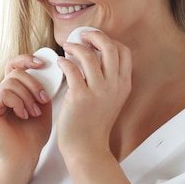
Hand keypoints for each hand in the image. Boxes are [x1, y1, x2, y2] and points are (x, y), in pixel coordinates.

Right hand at [0, 54, 52, 169]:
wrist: (25, 157)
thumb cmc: (33, 135)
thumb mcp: (42, 106)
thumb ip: (40, 87)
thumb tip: (44, 68)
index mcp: (10, 91)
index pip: (14, 65)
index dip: (27, 59)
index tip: (43, 64)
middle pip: (16, 72)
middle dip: (34, 85)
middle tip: (43, 101)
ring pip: (11, 82)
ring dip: (28, 97)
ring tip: (33, 113)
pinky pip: (4, 93)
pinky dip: (18, 102)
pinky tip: (23, 115)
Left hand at [56, 31, 131, 157]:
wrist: (87, 148)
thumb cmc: (94, 123)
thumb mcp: (111, 99)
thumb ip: (109, 79)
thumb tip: (96, 55)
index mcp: (124, 85)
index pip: (124, 51)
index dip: (110, 40)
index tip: (95, 40)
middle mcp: (114, 86)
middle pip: (109, 47)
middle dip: (94, 35)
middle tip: (82, 36)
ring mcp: (98, 91)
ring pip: (88, 55)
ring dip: (75, 46)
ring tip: (68, 48)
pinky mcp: (80, 97)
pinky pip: (71, 69)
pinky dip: (64, 61)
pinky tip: (60, 62)